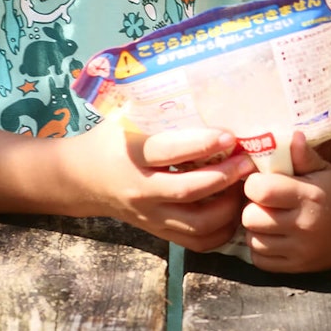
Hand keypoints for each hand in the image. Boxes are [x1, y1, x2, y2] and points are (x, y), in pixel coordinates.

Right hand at [72, 124, 254, 252]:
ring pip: (196, 224)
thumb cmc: (111, 140)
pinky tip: (234, 210)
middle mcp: (140, 190)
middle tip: (247, 162)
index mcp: (131, 155)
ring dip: (229, 208)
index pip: (168, 151)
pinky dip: (222, 231)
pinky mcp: (158, 232)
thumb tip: (204, 88)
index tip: (230, 136)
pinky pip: (196, 242)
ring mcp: (150, 216)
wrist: (82, 180)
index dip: (201, 144)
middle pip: (187, 192)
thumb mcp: (126, 118)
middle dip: (224, 177)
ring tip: (245, 187)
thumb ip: (158, 110)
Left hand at [241, 132, 330, 271]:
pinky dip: (260, 248)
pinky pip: (260, 260)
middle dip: (252, 207)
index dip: (254, 183)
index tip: (262, 181)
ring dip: (255, 229)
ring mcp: (300, 250)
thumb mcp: (325, 170)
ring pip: (253, 240)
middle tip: (263, 202)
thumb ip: (304, 155)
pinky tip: (272, 236)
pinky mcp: (298, 267)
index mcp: (308, 195)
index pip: (260, 190)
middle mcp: (303, 224)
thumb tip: (291, 136)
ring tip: (268, 218)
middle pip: (251, 217)